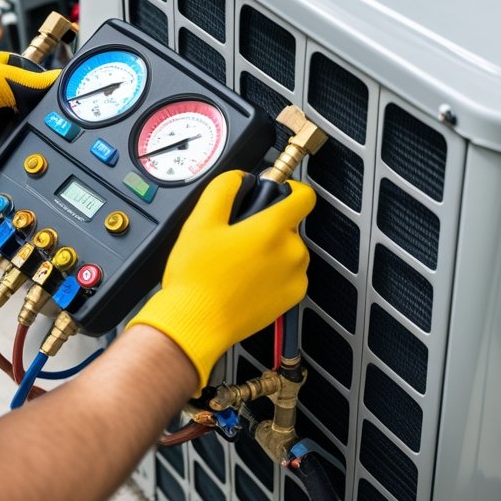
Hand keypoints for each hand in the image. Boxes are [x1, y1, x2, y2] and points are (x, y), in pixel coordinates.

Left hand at [0, 52, 58, 154]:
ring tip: (32, 140)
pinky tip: (14, 151)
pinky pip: (3, 146)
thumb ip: (31, 83)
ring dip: (25, 136)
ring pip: (21, 130)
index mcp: (10, 73)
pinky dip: (8, 150)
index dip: (54, 95)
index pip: (42, 85)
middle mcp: (3, 95)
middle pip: (34, 111)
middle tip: (52, 128)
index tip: (67, 108)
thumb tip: (59, 82)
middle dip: (40, 120)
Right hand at [127, 170, 315, 388]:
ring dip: (269, 249)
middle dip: (266, 224)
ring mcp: (294, 277)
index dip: (290, 188)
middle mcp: (291, 252)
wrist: (196, 323)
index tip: (276, 192)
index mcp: (272, 229)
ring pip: (288, 250)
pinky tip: (245, 279)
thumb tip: (240, 178)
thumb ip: (224, 187)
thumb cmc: (197, 278)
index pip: (304, 196)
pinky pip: (289, 274)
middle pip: (289, 224)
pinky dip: (273, 273)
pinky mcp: (292, 299)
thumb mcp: (200, 220)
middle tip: (236, 236)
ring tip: (237, 262)